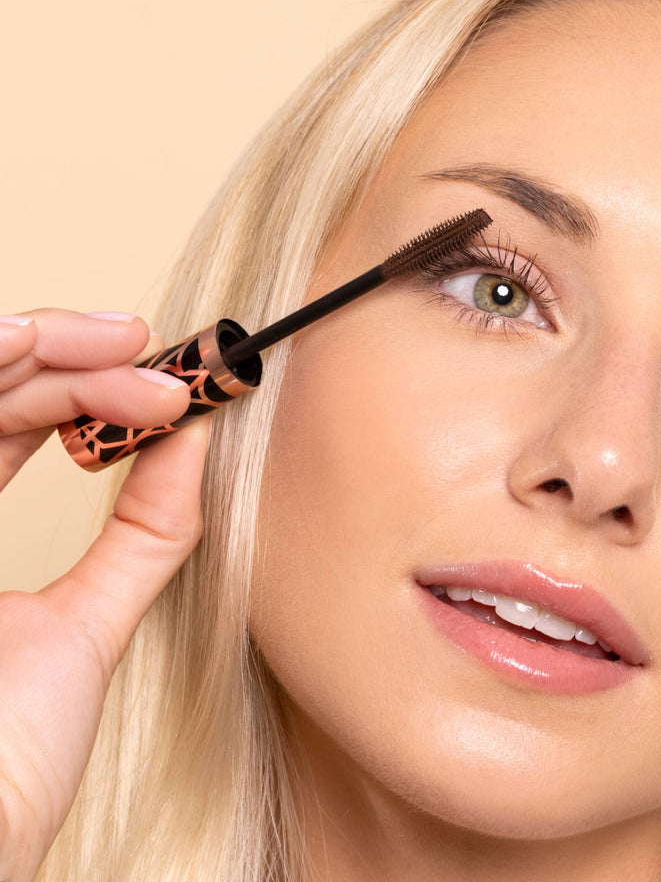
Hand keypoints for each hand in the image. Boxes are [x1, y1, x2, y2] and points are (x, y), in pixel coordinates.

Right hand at [0, 311, 205, 881]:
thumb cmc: (8, 759)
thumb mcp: (89, 626)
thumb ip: (143, 535)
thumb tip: (201, 441)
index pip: (13, 419)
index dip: (89, 384)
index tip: (175, 383)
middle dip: (66, 347)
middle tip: (145, 343)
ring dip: (29, 346)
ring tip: (116, 340)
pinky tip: (25, 346)